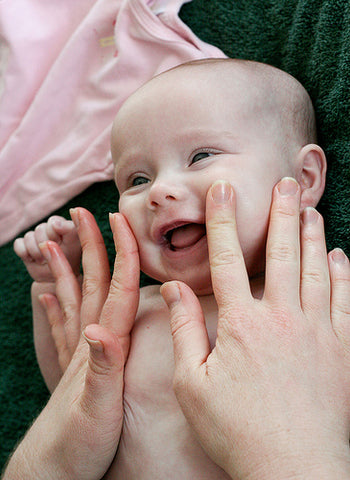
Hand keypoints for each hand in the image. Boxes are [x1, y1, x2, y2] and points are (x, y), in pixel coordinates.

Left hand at [3, 209, 139, 479]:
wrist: (51, 470)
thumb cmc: (78, 444)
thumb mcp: (97, 410)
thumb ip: (102, 369)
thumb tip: (100, 330)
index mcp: (105, 345)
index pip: (115, 289)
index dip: (119, 253)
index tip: (116, 220)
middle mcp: (90, 342)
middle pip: (92, 284)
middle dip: (90, 246)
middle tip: (81, 214)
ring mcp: (79, 352)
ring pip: (75, 299)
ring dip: (67, 269)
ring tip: (51, 243)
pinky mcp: (73, 366)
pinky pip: (62, 327)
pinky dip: (54, 305)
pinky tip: (46, 293)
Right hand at [13, 216, 80, 281]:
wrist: (55, 279)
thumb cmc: (68, 260)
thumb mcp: (73, 244)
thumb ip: (69, 229)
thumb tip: (55, 223)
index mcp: (61, 225)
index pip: (53, 221)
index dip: (56, 234)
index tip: (62, 244)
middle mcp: (47, 228)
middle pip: (40, 229)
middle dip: (46, 245)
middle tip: (53, 255)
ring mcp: (34, 237)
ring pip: (28, 236)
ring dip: (36, 252)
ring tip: (44, 260)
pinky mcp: (23, 246)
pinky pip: (18, 244)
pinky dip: (24, 253)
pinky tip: (32, 259)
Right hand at [161, 178, 349, 479]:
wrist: (293, 468)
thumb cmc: (236, 429)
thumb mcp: (191, 383)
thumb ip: (183, 330)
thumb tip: (172, 290)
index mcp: (241, 324)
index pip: (226, 259)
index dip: (223, 221)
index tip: (224, 190)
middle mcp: (282, 318)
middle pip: (280, 253)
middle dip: (280, 214)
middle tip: (284, 183)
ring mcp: (317, 331)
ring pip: (315, 269)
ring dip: (311, 235)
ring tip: (310, 207)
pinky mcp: (342, 349)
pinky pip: (345, 300)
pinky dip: (343, 274)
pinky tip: (339, 255)